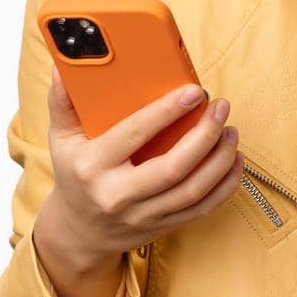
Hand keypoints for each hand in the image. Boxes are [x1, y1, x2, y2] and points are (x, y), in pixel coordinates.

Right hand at [36, 62, 242, 275]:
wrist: (78, 232)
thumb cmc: (75, 175)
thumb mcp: (62, 139)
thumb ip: (63, 101)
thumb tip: (62, 65)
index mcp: (93, 166)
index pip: (134, 134)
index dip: (167, 112)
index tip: (193, 91)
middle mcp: (118, 195)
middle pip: (173, 167)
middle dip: (204, 135)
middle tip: (220, 108)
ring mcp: (142, 215)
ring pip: (193, 190)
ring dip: (220, 159)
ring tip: (231, 130)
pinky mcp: (162, 226)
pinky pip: (202, 209)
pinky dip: (225, 185)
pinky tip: (234, 160)